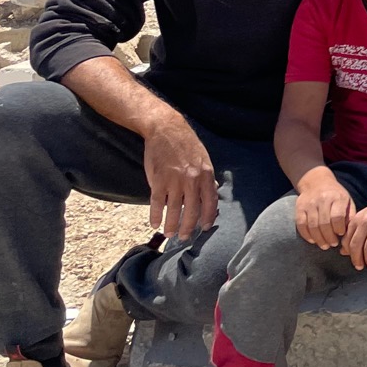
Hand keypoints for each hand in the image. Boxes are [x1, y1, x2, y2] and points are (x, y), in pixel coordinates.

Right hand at [141, 111, 216, 239]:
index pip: (210, 202)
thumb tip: (212, 194)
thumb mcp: (203, 159)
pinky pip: (157, 203)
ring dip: (171, 225)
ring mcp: (175, 180)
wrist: (166, 129)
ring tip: (169, 234)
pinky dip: (156, 216)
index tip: (205, 228)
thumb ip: (206, 178)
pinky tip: (155, 223)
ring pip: (174, 210)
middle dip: (189, 227)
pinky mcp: (158, 180)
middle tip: (185, 237)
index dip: (208, 217)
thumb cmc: (186, 144)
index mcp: (206, 174)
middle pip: (192, 210)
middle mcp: (192, 179)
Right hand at [295, 170, 354, 249]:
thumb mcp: (347, 201)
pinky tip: (313, 240)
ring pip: (312, 225)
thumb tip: (349, 234)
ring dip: (319, 239)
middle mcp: (323, 199)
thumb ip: (350, 216)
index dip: (339, 228)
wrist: (316, 181)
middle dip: (329, 237)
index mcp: (337, 197)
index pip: (337, 216)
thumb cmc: (336, 195)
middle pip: (324, 223)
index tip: (341, 234)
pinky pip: (301, 224)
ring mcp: (310, 203)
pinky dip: (306, 235)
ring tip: (325, 245)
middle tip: (333, 244)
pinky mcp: (299, 207)